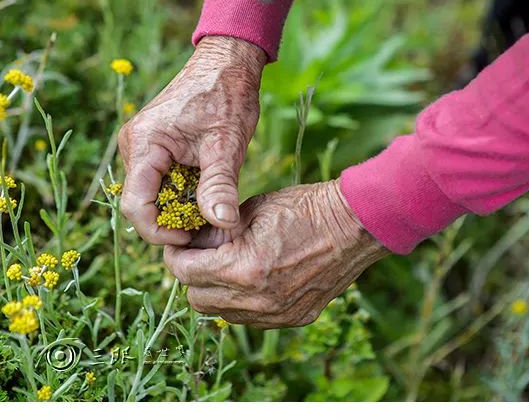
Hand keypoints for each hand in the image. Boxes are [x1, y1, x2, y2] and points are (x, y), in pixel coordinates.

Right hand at [118, 36, 265, 245]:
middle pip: (142, 202)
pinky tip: (204, 185)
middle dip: (172, 220)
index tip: (192, 236)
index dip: (160, 232)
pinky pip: (158, 179)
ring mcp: (141, 144)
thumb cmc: (227, 95)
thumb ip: (220, 185)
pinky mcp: (152, 145)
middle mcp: (134, 145)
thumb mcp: (227, 144)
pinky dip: (179, 190)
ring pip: (151, 193)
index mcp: (144, 144)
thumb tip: (223, 225)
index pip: (136, 206)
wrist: (226, 62)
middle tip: (207, 221)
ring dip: (178, 205)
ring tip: (210, 201)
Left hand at [163, 180, 388, 327]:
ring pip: (223, 314)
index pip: (186, 273)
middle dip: (192, 275)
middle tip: (201, 254)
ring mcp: (278, 315)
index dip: (176, 257)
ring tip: (226, 264)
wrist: (352, 225)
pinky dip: (242, 301)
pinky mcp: (294, 318)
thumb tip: (193, 244)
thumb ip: (217, 232)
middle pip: (198, 300)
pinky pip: (251, 319)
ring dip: (215, 291)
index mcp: (243, 268)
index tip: (180, 246)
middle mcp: (258, 301)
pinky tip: (252, 277)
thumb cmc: (303, 208)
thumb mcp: (252, 209)